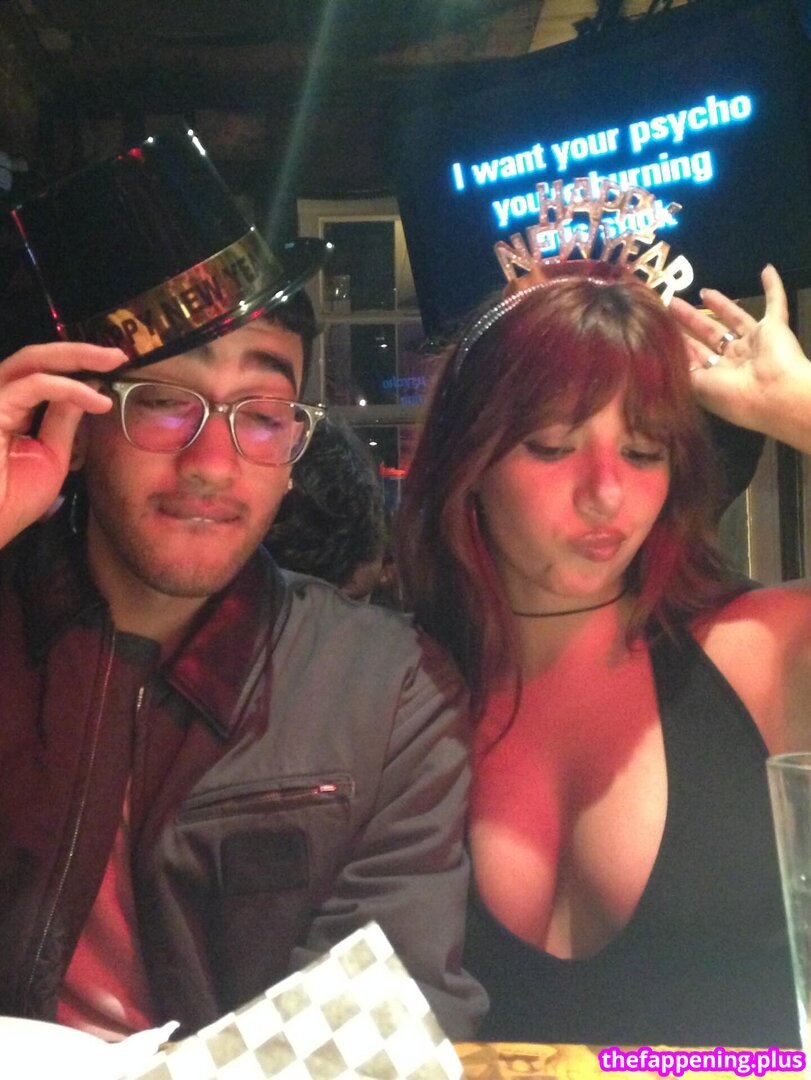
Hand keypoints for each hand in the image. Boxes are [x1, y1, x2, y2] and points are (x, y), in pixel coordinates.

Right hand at [0, 342, 125, 547]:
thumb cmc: (13, 500)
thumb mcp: (51, 455)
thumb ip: (63, 420)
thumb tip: (87, 389)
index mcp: (9, 407)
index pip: (41, 373)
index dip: (77, 366)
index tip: (114, 368)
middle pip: (35, 358)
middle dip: (80, 351)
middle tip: (118, 354)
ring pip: (32, 361)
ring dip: (76, 357)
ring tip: (113, 362)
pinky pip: (33, 386)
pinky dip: (68, 389)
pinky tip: (96, 400)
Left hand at [669, 266, 810, 453]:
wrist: (774, 393)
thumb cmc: (732, 395)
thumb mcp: (697, 387)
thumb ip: (681, 370)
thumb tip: (662, 358)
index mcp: (718, 378)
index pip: (695, 356)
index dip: (680, 342)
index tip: (661, 328)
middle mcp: (736, 361)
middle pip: (710, 334)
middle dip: (691, 320)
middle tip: (671, 304)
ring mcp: (755, 343)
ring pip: (735, 317)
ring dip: (720, 304)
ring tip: (701, 291)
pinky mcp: (775, 328)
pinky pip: (776, 303)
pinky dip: (773, 287)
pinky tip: (767, 270)